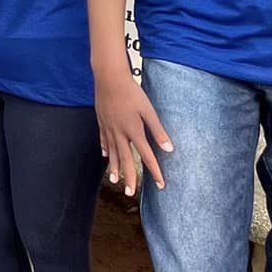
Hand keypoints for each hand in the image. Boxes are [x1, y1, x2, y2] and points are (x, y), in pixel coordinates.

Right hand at [95, 68, 173, 194]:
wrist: (108, 78)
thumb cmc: (131, 92)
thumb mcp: (149, 110)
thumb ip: (158, 130)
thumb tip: (169, 148)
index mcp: (134, 131)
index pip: (147, 156)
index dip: (155, 172)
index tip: (160, 185)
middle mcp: (120, 133)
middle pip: (126, 160)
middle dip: (129, 177)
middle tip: (130, 193)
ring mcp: (109, 128)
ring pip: (112, 153)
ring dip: (114, 168)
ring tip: (115, 181)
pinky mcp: (102, 122)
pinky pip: (103, 140)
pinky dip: (105, 150)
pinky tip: (105, 157)